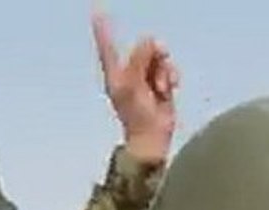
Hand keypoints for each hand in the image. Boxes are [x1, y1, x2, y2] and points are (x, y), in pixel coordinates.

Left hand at [92, 5, 178, 163]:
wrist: (151, 137)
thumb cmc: (136, 116)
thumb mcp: (133, 85)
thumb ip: (140, 59)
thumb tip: (149, 41)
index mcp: (116, 74)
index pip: (107, 47)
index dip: (103, 30)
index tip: (96, 12)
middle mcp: (130, 73)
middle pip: (144, 47)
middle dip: (154, 54)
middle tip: (155, 66)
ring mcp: (146, 78)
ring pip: (159, 57)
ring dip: (164, 70)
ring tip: (160, 88)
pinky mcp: (161, 84)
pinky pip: (169, 69)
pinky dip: (172, 76)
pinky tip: (168, 89)